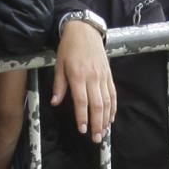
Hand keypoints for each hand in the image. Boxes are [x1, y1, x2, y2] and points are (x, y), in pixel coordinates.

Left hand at [49, 16, 117, 142]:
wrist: (84, 30)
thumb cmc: (69, 48)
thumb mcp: (59, 64)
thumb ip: (59, 85)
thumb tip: (55, 103)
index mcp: (78, 75)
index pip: (81, 101)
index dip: (82, 117)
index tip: (82, 129)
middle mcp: (92, 77)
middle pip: (97, 104)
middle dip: (97, 123)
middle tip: (96, 138)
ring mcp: (102, 76)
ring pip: (107, 101)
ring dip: (106, 118)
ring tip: (104, 132)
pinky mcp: (108, 74)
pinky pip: (113, 93)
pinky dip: (113, 107)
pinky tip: (111, 117)